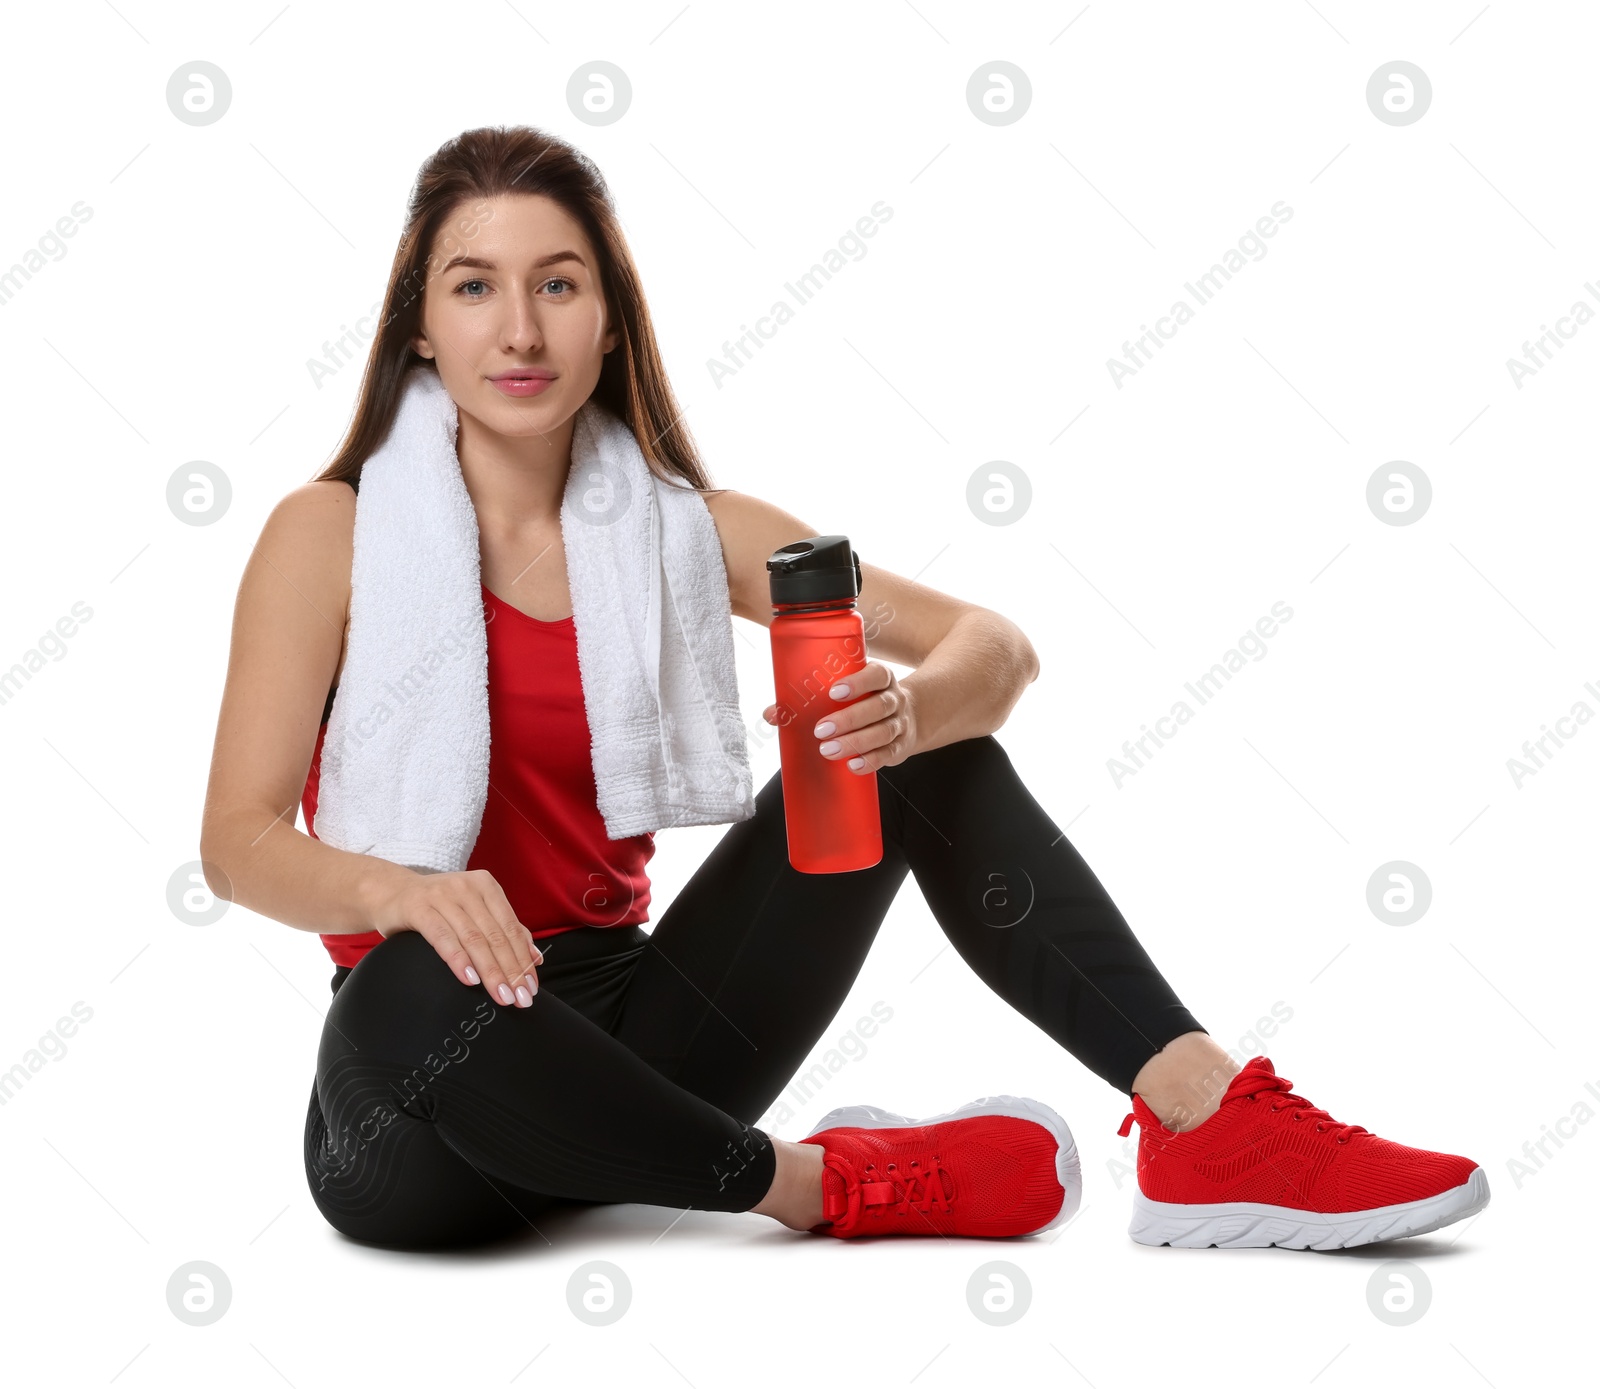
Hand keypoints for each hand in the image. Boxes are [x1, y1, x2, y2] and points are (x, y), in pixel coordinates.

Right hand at [372, 868, 543, 1007]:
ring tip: (501, 996)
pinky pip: (443, 937)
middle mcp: (467, 888)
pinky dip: (459, 960)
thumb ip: (503, 930)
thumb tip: (535, 958)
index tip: (532, 987)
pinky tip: (470, 980)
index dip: (524, 959)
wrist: (391, 892)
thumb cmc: (438, 907)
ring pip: (474, 939)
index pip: (511, 928)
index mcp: (486, 886)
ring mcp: (443, 896)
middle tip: (521, 998)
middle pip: (496, 935)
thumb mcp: (473, 912)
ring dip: (490, 971)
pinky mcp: (419, 909)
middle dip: (511, 971)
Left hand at [761, 660, 918, 774]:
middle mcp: (894, 699)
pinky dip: (870, 760)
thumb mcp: (848, 692)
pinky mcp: (900, 746)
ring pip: (883, 732)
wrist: (910, 717)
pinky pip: (888, 754)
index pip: (876, 675)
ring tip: (828, 750)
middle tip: (821, 730)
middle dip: (849, 719)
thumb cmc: (865, 700)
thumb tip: (771, 714)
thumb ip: (812, 699)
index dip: (857, 683)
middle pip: (878, 707)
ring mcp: (900, 723)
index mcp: (881, 678)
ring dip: (855, 742)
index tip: (833, 692)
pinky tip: (852, 765)